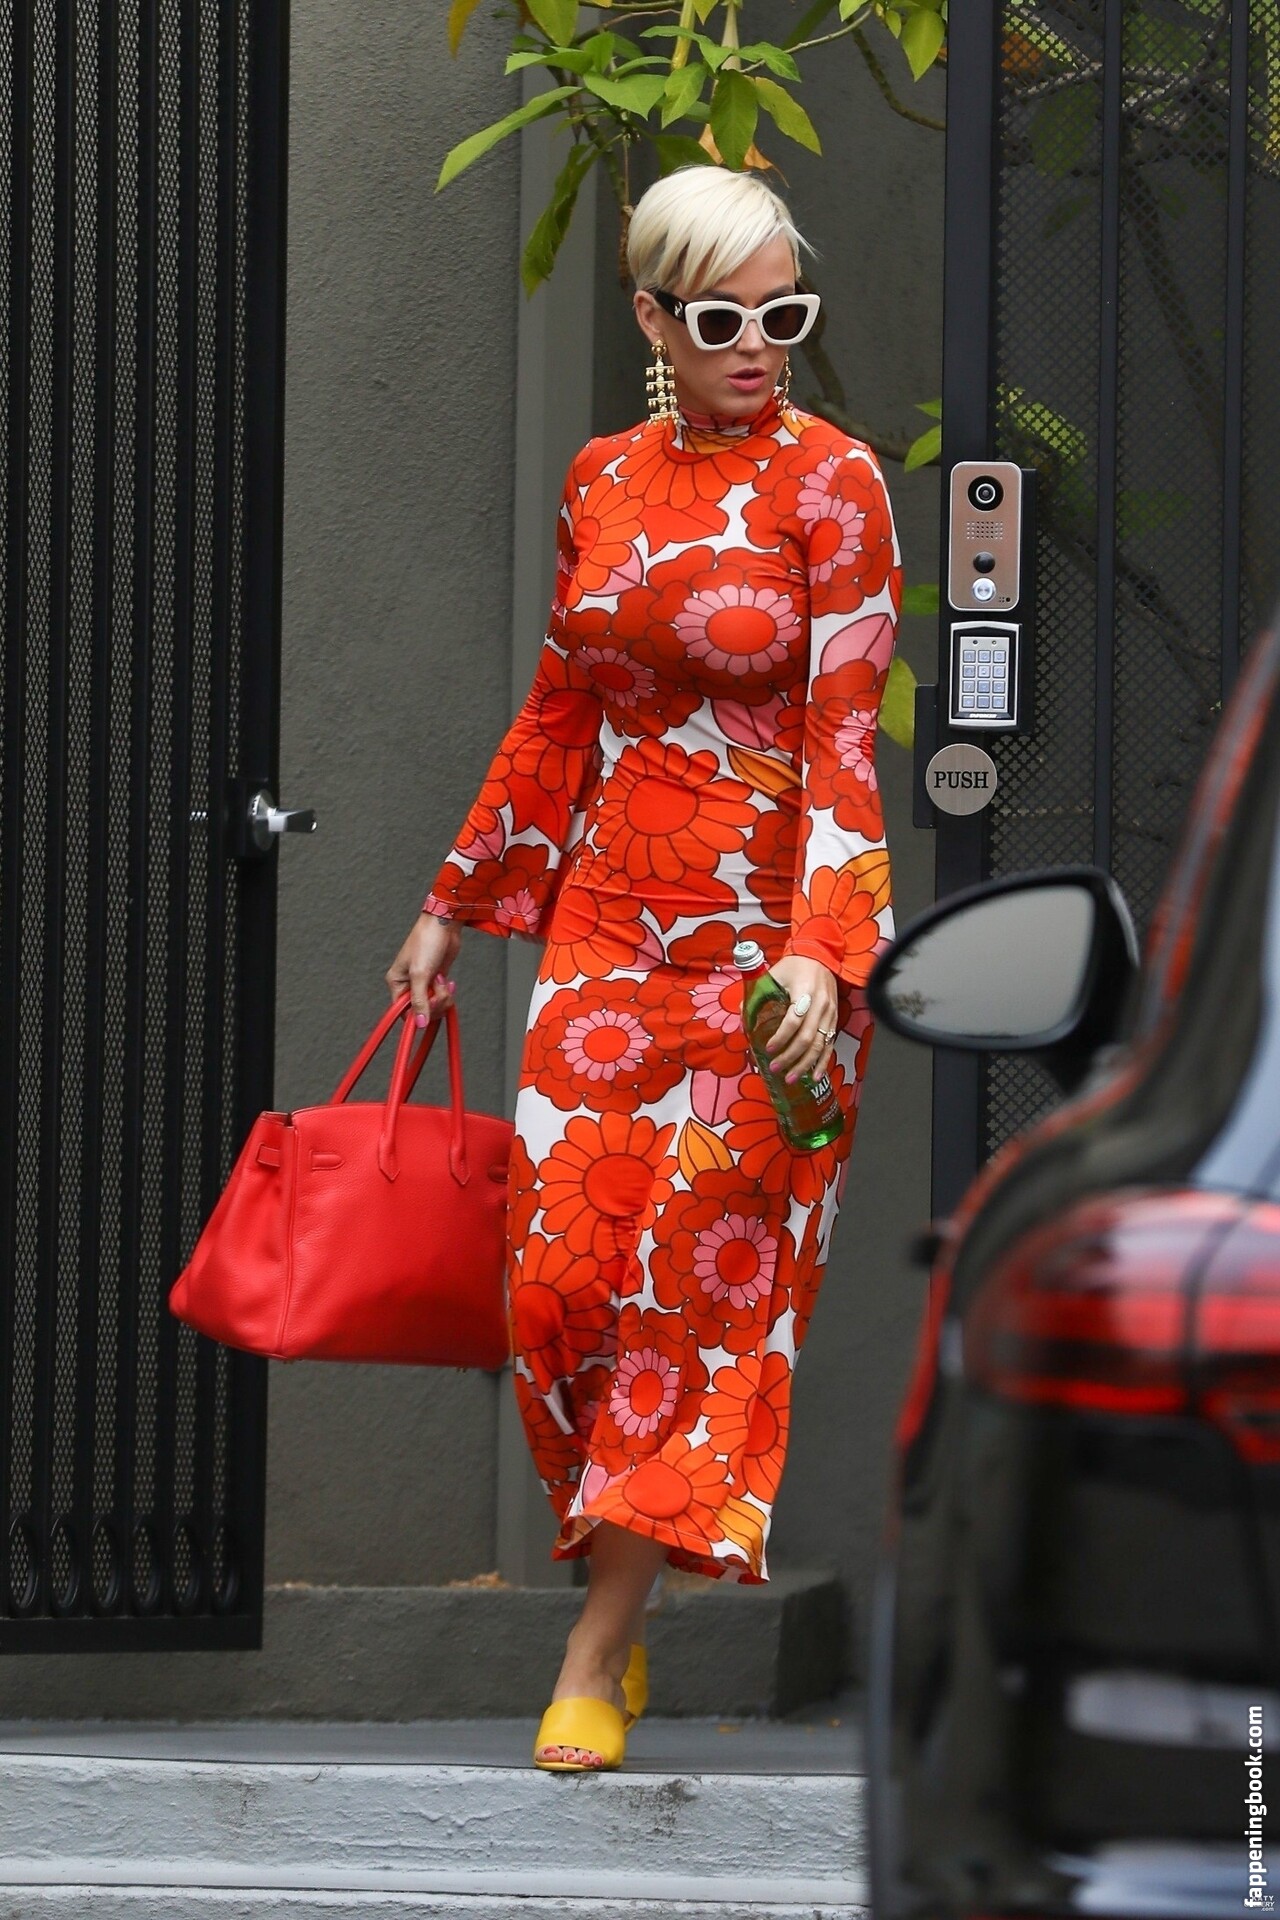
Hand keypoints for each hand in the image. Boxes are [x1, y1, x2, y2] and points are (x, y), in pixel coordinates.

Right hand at [386, 911, 461, 1024]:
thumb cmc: (426, 941)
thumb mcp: (420, 974)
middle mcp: (409, 985)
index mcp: (397, 983)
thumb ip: (419, 1000)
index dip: (417, 1015)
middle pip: (421, 1011)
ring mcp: (424, 983)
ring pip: (434, 1005)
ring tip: (442, 981)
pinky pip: (442, 997)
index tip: (429, 1010)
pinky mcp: (437, 980)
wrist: (444, 925)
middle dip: (434, 1003)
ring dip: (442, 996)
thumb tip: (420, 1023)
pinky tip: (448, 981)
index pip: (403, 1012)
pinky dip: (447, 992)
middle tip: (438, 990)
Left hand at [763, 955, 838, 1084]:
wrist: (820, 956)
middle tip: (775, 1068)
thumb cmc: (793, 966)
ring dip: (805, 1064)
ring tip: (790, 1078)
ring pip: (820, 1045)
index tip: (767, 1048)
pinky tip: (814, 1076)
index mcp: (805, 992)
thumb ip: (756, 996)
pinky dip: (822, 1062)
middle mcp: (821, 1005)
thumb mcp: (772, 975)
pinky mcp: (835, 1020)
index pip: (794, 1020)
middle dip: (790, 1056)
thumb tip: (742, 1020)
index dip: (781, 1036)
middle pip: (807, 1037)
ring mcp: (830, 1014)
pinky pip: (830, 1044)